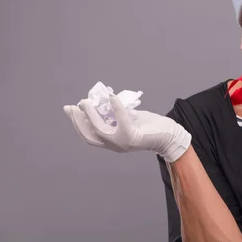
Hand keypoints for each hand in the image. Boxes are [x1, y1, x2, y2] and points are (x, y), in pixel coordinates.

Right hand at [63, 92, 190, 162]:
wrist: (171, 136)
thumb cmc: (152, 127)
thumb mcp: (130, 119)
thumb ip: (116, 114)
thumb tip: (103, 100)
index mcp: (113, 142)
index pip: (90, 135)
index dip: (78, 123)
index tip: (71, 109)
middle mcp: (116, 145)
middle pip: (89, 135)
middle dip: (78, 120)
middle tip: (74, 105)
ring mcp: (123, 143)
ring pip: (100, 129)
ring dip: (91, 114)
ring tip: (88, 101)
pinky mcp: (132, 137)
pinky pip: (121, 119)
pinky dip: (115, 107)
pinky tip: (111, 96)